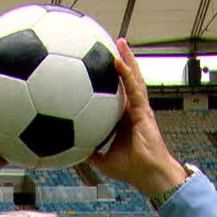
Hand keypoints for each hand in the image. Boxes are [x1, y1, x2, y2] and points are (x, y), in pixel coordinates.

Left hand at [87, 38, 186, 198]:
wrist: (148, 174)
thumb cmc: (131, 168)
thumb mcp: (101, 160)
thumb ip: (87, 152)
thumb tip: (68, 150)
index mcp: (123, 118)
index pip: (115, 93)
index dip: (110, 79)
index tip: (99, 65)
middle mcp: (132, 109)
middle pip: (126, 80)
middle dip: (120, 61)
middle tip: (110, 44)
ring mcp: (140, 108)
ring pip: (133, 78)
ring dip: (127, 59)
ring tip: (120, 42)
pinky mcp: (144, 110)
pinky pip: (134, 88)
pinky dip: (127, 73)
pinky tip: (119, 61)